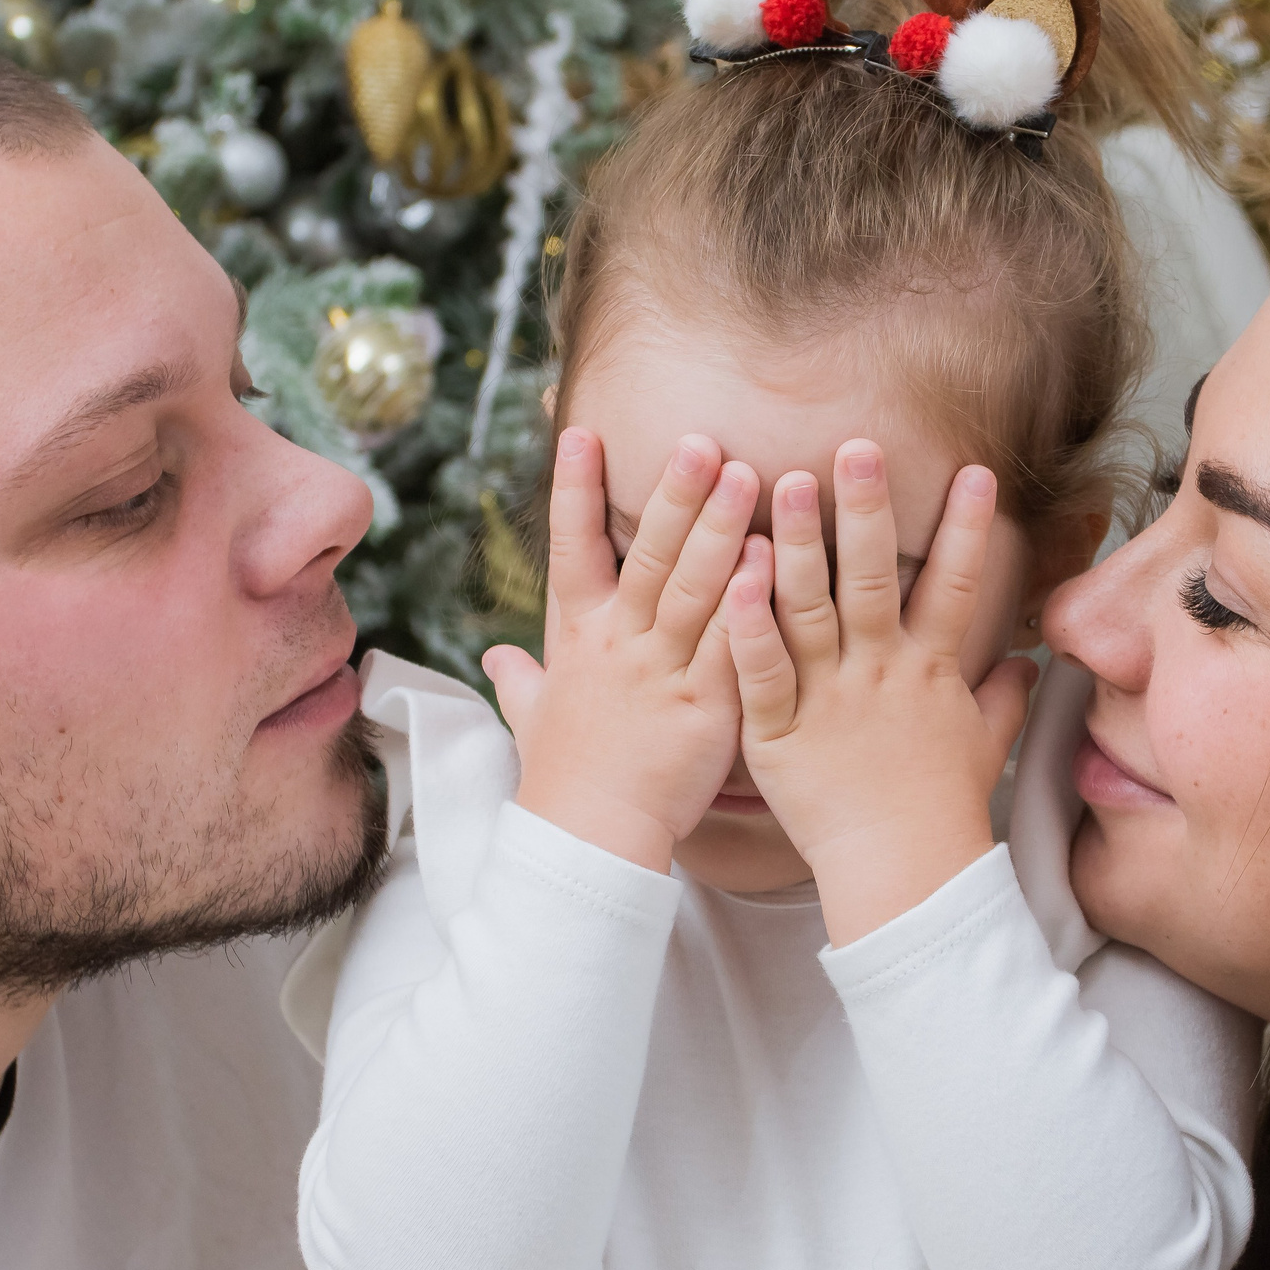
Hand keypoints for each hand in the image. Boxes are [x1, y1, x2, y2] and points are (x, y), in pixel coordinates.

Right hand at [482, 429, 760, 873]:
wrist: (590, 839)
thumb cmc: (564, 777)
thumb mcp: (534, 717)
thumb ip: (523, 677)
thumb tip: (498, 656)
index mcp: (578, 637)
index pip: (570, 550)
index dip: (574, 490)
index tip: (579, 430)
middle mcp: (620, 643)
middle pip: (647, 555)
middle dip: (672, 493)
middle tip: (699, 437)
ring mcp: (663, 671)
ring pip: (693, 587)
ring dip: (719, 527)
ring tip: (746, 472)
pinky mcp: (706, 706)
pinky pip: (731, 642)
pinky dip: (748, 599)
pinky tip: (772, 558)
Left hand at [723, 441, 1036, 944]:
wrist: (902, 875)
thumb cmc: (943, 812)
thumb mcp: (984, 746)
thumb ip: (1001, 698)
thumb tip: (1029, 666)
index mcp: (930, 671)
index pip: (955, 587)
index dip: (967, 530)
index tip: (975, 472)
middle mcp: (880, 673)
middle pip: (873, 579)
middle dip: (866, 510)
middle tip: (855, 446)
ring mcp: (829, 698)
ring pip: (810, 608)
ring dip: (795, 543)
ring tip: (780, 481)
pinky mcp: (780, 730)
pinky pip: (762, 670)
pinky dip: (748, 624)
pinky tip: (736, 576)